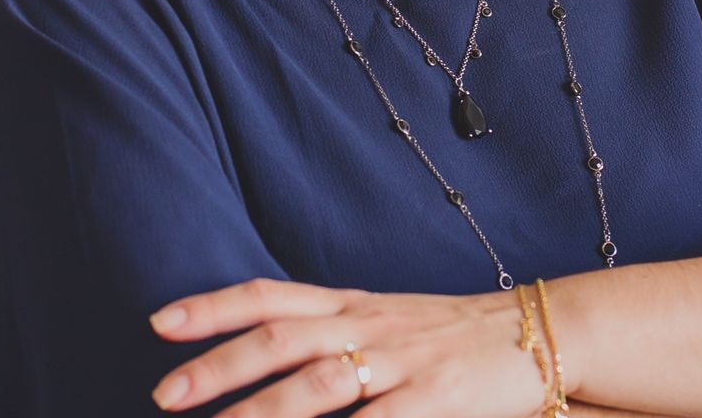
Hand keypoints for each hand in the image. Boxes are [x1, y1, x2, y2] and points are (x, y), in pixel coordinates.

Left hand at [148, 276, 550, 415]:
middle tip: (163, 394)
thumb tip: (267, 350)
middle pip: (282, 339)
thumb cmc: (455, 335)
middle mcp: (369, 325)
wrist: (540, 333)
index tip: (161, 322)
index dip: (215, 306)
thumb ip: (335, 331)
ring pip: (318, 384)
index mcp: (355, 304)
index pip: (273, 296)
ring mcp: (401, 363)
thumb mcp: (390, 320)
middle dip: (219, 366)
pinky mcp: (435, 401)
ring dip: (262, 413)